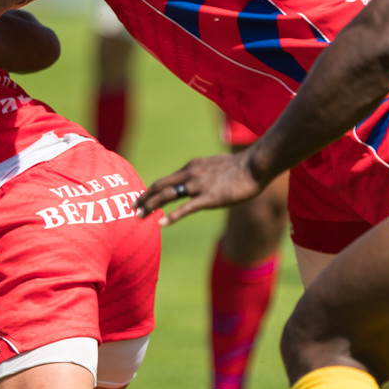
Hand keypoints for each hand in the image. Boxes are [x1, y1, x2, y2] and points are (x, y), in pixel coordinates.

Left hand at [134, 150, 267, 225]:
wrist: (255, 164)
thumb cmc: (241, 167)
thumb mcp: (217, 166)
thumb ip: (205, 174)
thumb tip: (200, 180)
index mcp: (192, 167)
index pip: (167, 179)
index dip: (152, 190)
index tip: (142, 198)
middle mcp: (191, 174)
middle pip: (160, 185)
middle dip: (144, 197)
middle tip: (133, 208)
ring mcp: (199, 185)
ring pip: (167, 195)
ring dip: (151, 205)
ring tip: (139, 216)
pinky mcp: (209, 197)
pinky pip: (186, 208)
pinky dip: (172, 216)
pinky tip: (161, 224)